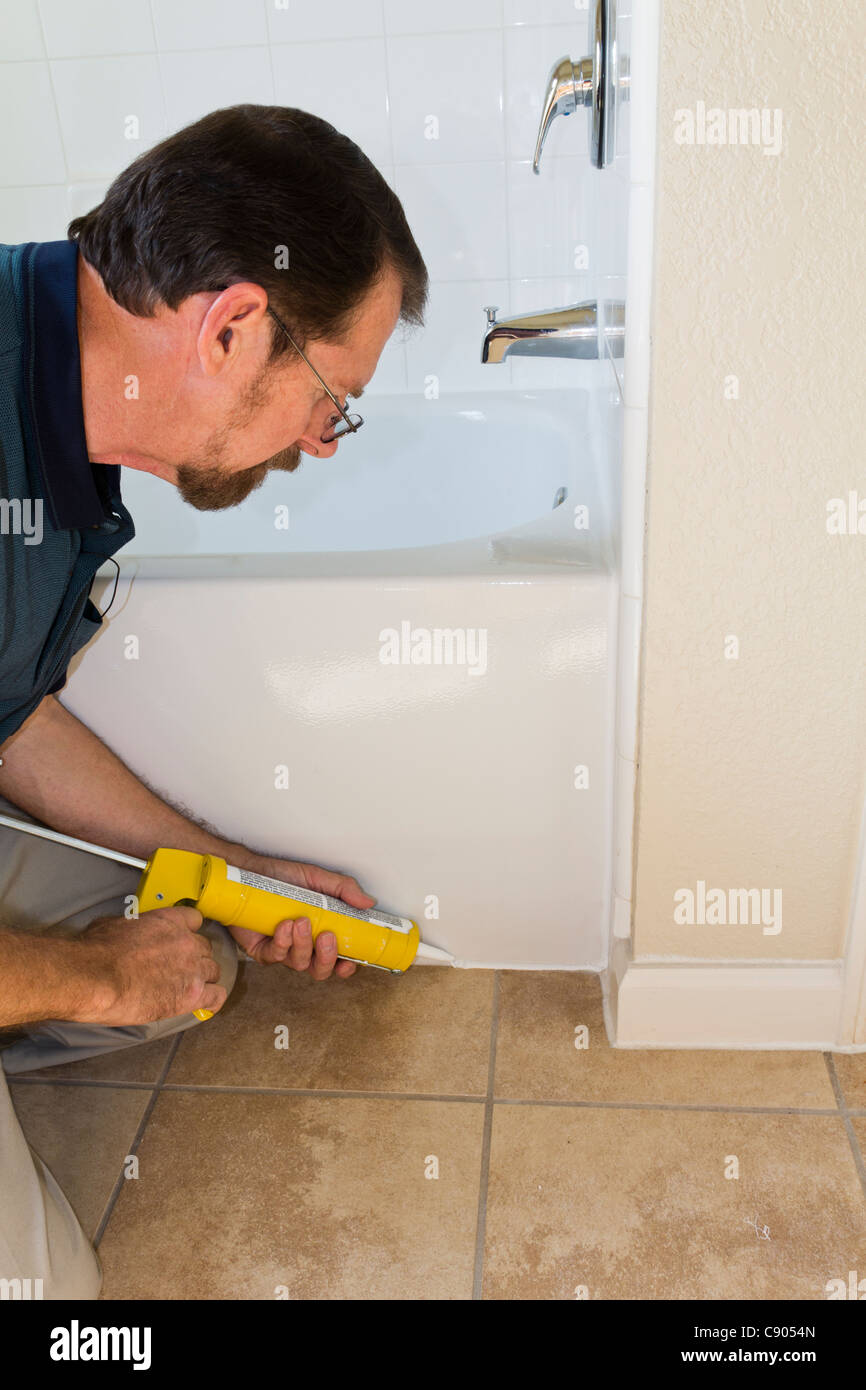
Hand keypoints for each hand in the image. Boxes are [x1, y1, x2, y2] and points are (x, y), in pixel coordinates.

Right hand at [76, 906, 226, 1023]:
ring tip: (186, 988)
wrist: (95, 977)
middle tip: (177, 969)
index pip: (194, 920)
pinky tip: (203, 1004)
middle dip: (194, 958)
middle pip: (205, 948)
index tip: (179, 942)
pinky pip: (216, 997)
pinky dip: (212, 1001)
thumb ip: (133, 926)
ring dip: (202, 979)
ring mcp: (192, 968)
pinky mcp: (192, 995)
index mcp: (169, 921)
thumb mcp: (114, 924)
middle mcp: (186, 942)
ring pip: (212, 971)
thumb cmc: (96, 951)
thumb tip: (128, 931)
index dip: (187, 932)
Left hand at [227, 856, 375, 979]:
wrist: (249, 871)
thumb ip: (343, 889)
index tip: (350, 960)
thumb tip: (368, 902)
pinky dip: (282, 943)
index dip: (346, 966)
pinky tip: (283, 926)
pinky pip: (275, 957)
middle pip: (320, 970)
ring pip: (299, 964)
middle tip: (326, 936)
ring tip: (300, 921)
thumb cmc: (281, 877)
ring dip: (302, 945)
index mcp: (321, 932)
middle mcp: (303, 946)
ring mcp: (283, 950)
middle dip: (326, 958)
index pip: (339, 958)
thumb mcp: (317, 878)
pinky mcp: (262, 951)